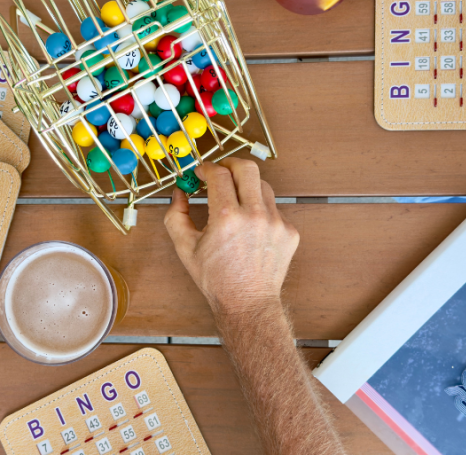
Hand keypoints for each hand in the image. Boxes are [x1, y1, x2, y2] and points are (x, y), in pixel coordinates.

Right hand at [164, 159, 299, 313]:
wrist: (247, 302)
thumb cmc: (216, 278)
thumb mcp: (185, 247)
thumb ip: (176, 214)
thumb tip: (179, 192)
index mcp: (226, 217)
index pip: (219, 173)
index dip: (207, 168)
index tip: (202, 173)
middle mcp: (254, 215)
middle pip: (247, 167)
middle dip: (231, 163)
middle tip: (222, 171)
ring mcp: (276, 222)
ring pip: (262, 186)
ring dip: (246, 187)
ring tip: (235, 202)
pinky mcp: (289, 231)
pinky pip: (274, 208)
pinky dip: (259, 210)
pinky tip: (250, 228)